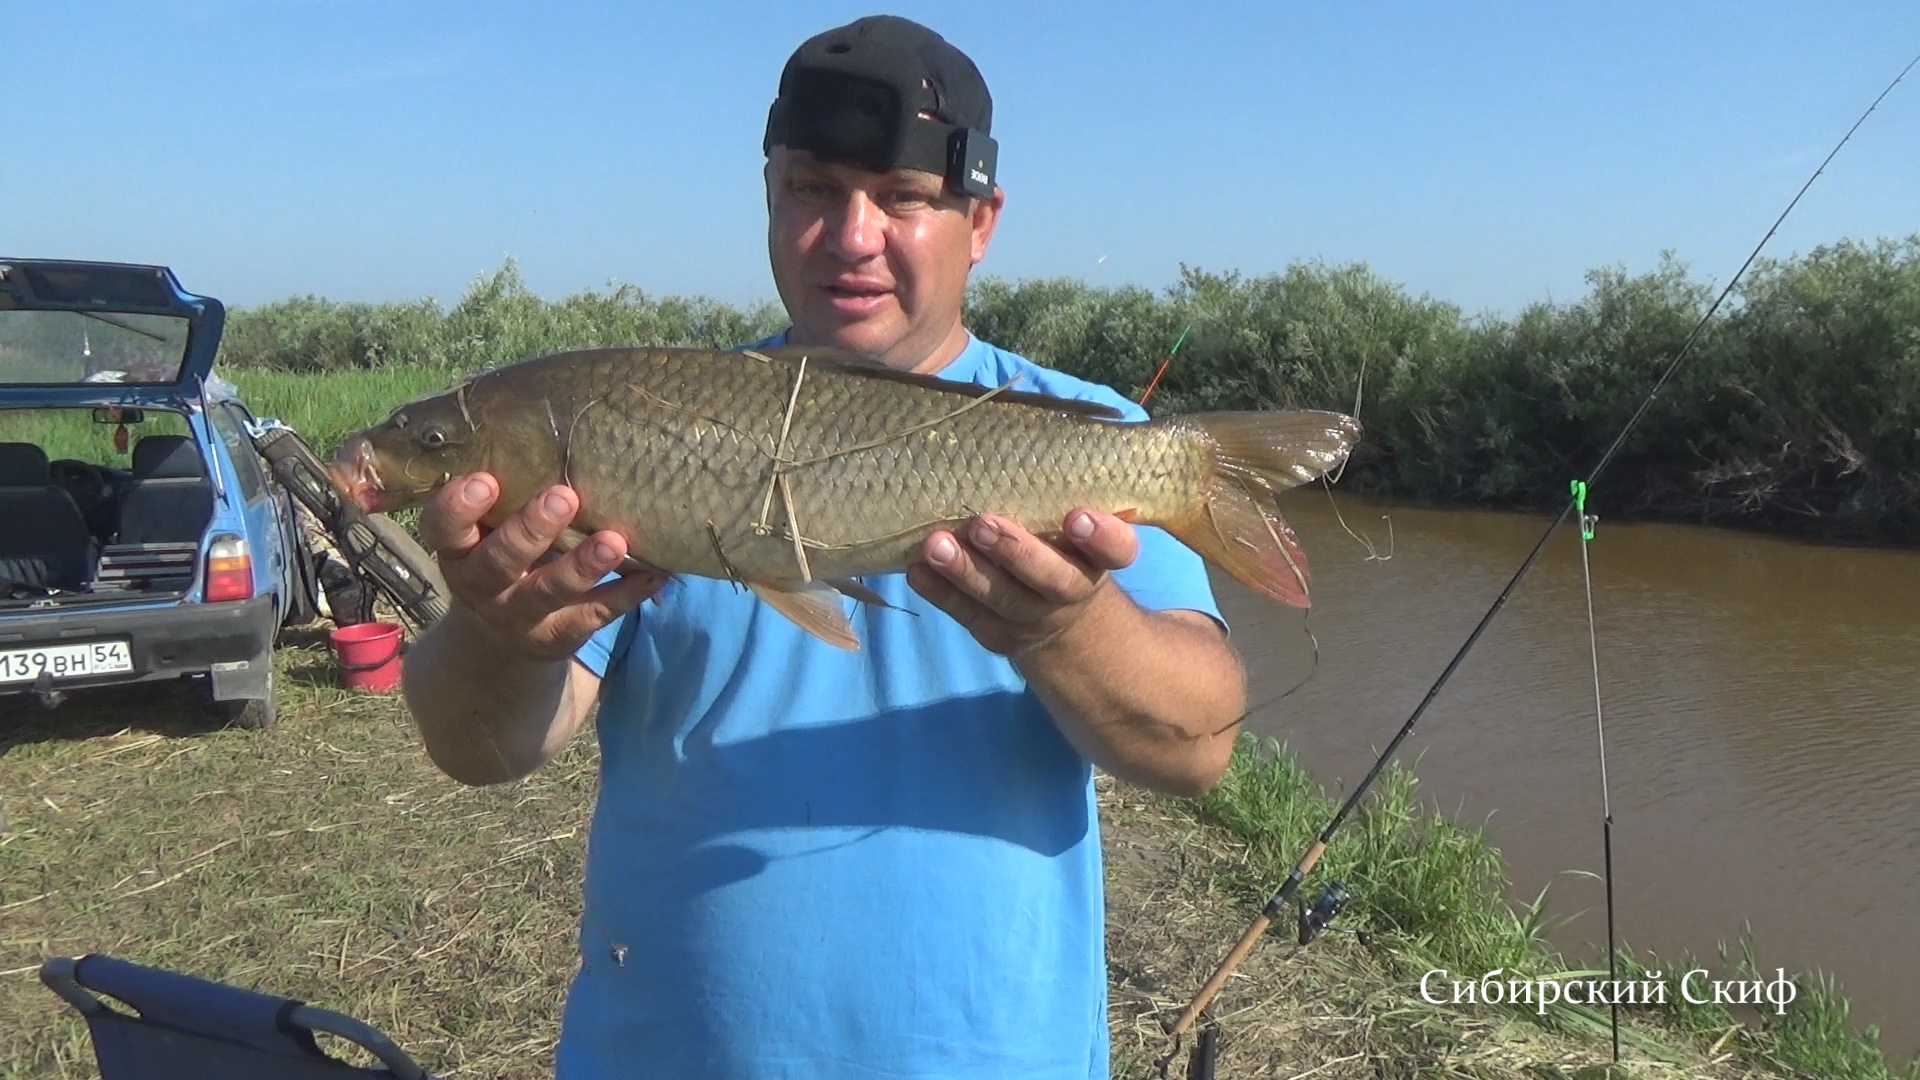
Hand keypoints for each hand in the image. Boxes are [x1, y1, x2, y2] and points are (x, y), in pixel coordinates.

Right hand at [415, 473, 665, 661]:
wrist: (497, 639)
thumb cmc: (499, 553)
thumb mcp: (486, 529)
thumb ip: (506, 490)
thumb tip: (553, 417)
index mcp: (457, 550)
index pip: (442, 529)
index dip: (458, 508)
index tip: (485, 480)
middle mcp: (480, 586)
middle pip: (498, 562)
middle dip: (530, 530)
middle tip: (563, 496)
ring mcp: (518, 616)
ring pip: (547, 593)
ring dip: (581, 567)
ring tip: (614, 542)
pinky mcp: (556, 638)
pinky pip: (592, 616)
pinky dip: (626, 595)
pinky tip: (655, 573)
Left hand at [905, 508, 1139, 658]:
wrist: (1060, 617)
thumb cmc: (1061, 544)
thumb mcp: (1073, 522)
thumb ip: (1057, 491)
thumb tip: (1010, 430)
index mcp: (1099, 558)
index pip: (1117, 550)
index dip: (1102, 537)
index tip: (1077, 516)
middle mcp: (1072, 589)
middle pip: (1053, 579)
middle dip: (1017, 552)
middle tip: (983, 523)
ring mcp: (1034, 617)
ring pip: (1003, 600)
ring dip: (967, 571)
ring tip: (936, 545)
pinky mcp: (998, 634)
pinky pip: (968, 615)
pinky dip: (941, 593)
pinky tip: (917, 570)